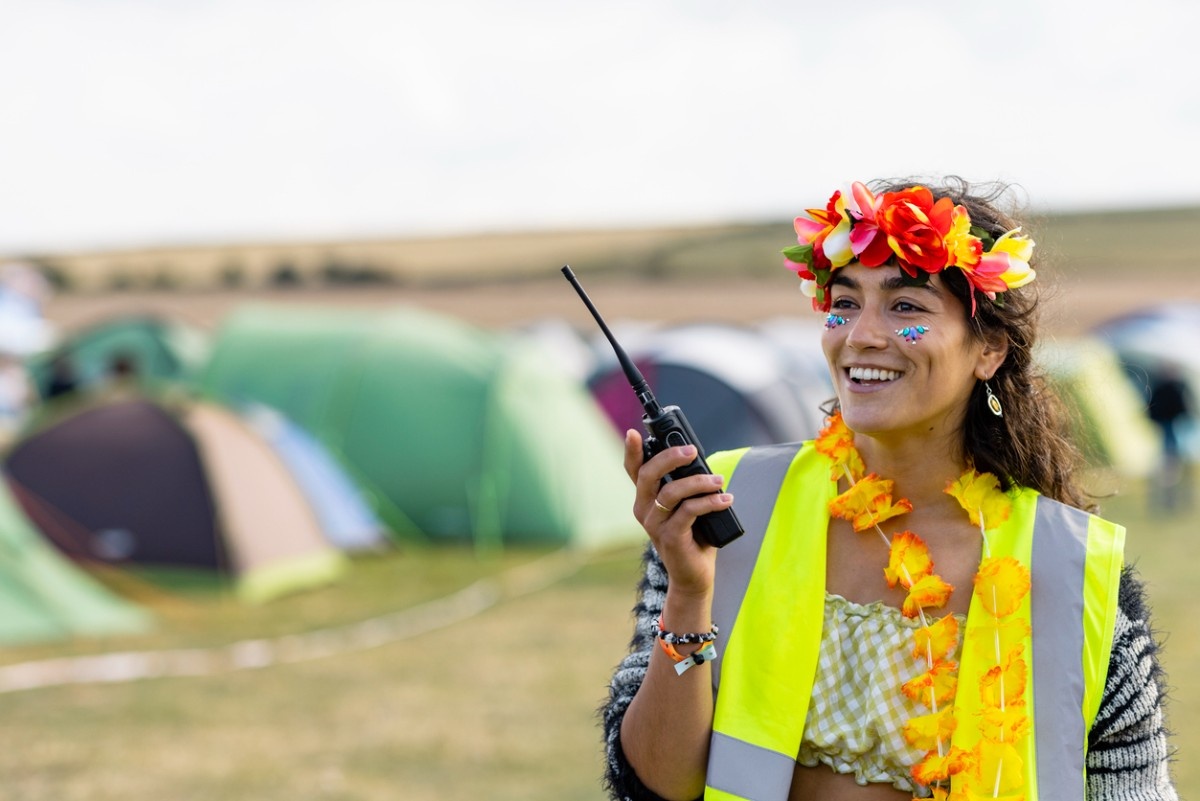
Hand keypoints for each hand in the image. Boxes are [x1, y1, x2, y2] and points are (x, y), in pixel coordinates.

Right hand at [623, 429, 729, 597]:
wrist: (693, 576)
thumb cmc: (693, 537)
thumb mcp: (687, 506)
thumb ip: (687, 486)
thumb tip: (700, 462)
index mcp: (646, 499)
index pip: (634, 470)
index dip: (631, 451)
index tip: (633, 433)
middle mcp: (644, 510)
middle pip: (648, 475)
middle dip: (670, 458)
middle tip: (692, 451)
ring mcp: (654, 525)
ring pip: (671, 492)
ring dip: (699, 482)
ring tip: (719, 481)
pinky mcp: (670, 537)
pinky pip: (689, 511)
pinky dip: (710, 502)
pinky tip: (725, 499)